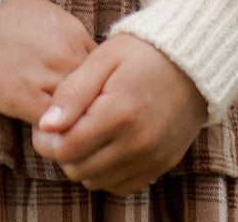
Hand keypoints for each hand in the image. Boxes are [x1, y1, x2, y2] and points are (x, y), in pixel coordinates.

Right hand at [0, 0, 96, 124]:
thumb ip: (67, 43)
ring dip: (71, 123)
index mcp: (75, 33)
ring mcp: (47, 76)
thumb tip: (79, 67)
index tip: (85, 98)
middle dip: (88, 109)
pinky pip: (51, 125)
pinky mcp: (22, 96)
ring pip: (76, 114)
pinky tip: (44, 130)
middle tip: (78, 121)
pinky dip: (51, 131)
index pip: (101, 73)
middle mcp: (67, 55)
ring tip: (62, 128)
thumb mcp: (46, 17)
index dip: (94, 89)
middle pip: (95, 95)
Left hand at [30, 32, 207, 194]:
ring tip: (85, 132)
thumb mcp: (103, 58)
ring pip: (96, 181)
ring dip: (82, 162)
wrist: (192, 60)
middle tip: (62, 126)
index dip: (45, 139)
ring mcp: (152, 158)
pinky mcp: (162, 165)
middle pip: (77, 168)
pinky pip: (120, 185)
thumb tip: (46, 124)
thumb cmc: (143, 51)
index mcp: (119, 112)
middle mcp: (137, 143)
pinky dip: (105, 172)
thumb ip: (72, 92)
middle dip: (61, 151)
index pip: (66, 148)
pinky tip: (105, 145)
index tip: (44, 123)